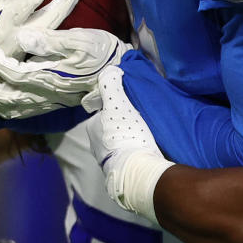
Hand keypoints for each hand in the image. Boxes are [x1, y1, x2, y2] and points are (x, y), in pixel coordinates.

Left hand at [0, 26, 132, 115]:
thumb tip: (22, 37)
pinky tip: (0, 91)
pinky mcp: (52, 105)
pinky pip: (19, 111)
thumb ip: (52, 41)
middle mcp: (44, 95)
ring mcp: (48, 103)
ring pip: (7, 107)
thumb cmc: (103, 52)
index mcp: (49, 77)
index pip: (8, 70)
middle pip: (1, 95)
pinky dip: (2, 103)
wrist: (124, 73)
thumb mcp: (82, 40)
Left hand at [87, 65, 172, 222]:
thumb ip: (110, 85)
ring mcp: (111, 163)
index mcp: (92, 131)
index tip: (133, 104)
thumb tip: (112, 69)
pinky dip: (139, 150)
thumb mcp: (117, 103)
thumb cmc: (126, 135)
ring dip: (133, 138)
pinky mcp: (125, 173)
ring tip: (150, 132)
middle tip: (143, 117)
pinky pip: (132, 155)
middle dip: (125, 123)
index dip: (118, 106)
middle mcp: (97, 148)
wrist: (138, 171)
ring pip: (123, 142)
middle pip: (113, 128)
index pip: (104, 112)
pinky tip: (150, 147)